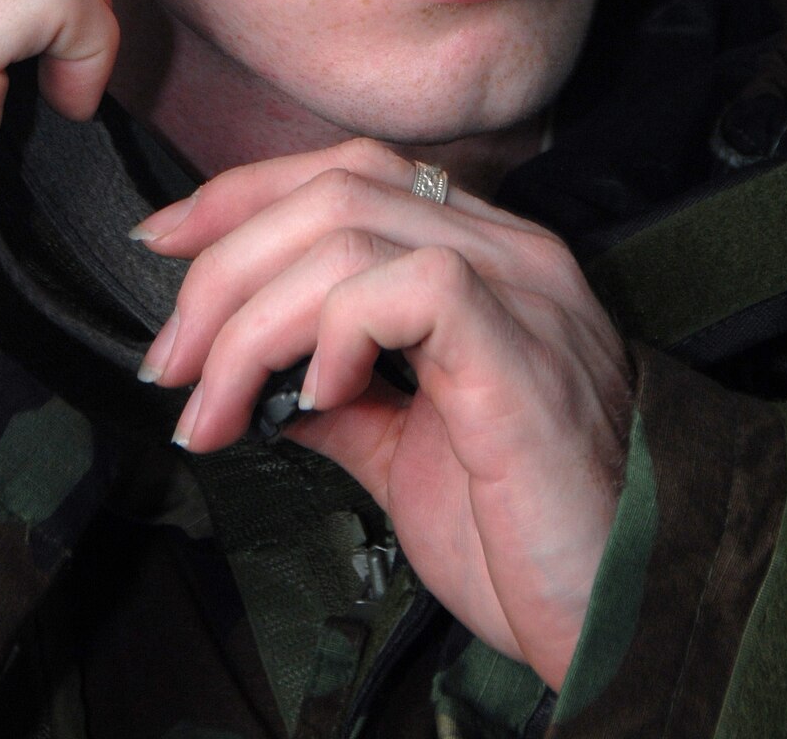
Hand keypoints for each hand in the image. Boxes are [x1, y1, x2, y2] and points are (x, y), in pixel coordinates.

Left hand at [134, 139, 632, 690]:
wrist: (624, 613)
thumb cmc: (530, 539)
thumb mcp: (407, 456)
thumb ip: (343, 400)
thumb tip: (260, 380)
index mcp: (482, 262)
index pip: (348, 172)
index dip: (242, 196)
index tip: (161, 244)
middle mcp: (506, 252)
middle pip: (332, 187)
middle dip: (222, 267)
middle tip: (173, 364)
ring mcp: (519, 290)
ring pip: (346, 229)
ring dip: (250, 318)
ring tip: (217, 406)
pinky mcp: (517, 347)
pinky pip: (406, 285)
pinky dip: (333, 331)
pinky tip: (319, 395)